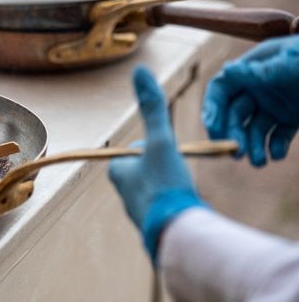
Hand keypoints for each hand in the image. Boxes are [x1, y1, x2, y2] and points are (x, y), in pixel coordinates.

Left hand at [108, 67, 204, 262]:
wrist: (176, 232)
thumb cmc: (165, 183)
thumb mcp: (161, 140)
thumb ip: (152, 107)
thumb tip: (139, 69)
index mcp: (117, 170)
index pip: (141, 147)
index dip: (161, 148)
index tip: (168, 161)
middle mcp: (122, 190)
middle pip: (152, 166)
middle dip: (169, 168)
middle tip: (176, 178)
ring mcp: (137, 208)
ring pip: (161, 184)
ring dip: (174, 185)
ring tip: (180, 193)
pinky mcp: (153, 222)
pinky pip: (168, 203)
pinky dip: (178, 201)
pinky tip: (185, 208)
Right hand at [203, 35, 298, 166]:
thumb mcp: (296, 63)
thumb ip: (266, 69)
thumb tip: (228, 71)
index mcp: (256, 67)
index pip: (222, 88)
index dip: (212, 107)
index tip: (212, 128)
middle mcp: (261, 87)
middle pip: (234, 112)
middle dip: (232, 133)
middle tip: (237, 153)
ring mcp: (276, 103)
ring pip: (253, 128)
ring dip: (251, 145)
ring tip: (259, 161)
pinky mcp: (292, 118)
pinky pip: (276, 135)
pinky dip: (274, 146)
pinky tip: (278, 154)